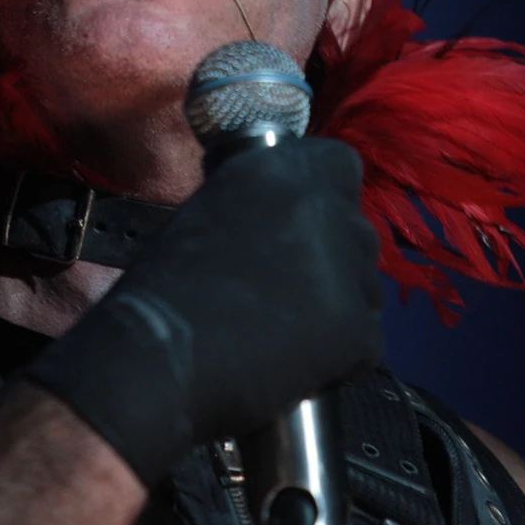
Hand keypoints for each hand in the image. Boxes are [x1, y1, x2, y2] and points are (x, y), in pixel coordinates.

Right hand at [24, 138, 382, 485]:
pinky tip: (292, 360)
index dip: (326, 194)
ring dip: (338, 303)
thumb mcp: (212, 210)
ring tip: (286, 329)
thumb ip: (260, 202)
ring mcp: (346, 268)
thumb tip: (282, 218)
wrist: (158, 358)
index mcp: (280, 169)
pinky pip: (365, 338)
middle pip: (356, 228)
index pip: (340, 164)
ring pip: (364, 284)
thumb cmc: (165, 288)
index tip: (305, 220)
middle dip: (332, 256)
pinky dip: (339, 355)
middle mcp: (322, 206)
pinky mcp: (357, 329)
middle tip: (289, 288)